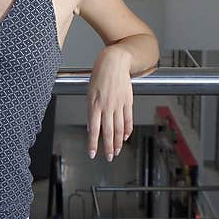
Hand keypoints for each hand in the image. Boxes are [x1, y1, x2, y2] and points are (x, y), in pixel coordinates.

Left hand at [87, 45, 133, 161]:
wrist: (115, 61)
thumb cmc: (100, 74)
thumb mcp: (90, 92)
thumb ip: (91, 110)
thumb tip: (90, 126)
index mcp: (95, 104)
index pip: (94, 129)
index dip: (93, 143)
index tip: (93, 154)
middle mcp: (107, 106)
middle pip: (108, 132)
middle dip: (108, 147)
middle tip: (109, 157)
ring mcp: (119, 104)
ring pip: (119, 128)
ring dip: (118, 142)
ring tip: (117, 151)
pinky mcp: (128, 101)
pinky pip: (128, 119)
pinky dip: (127, 130)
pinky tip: (126, 137)